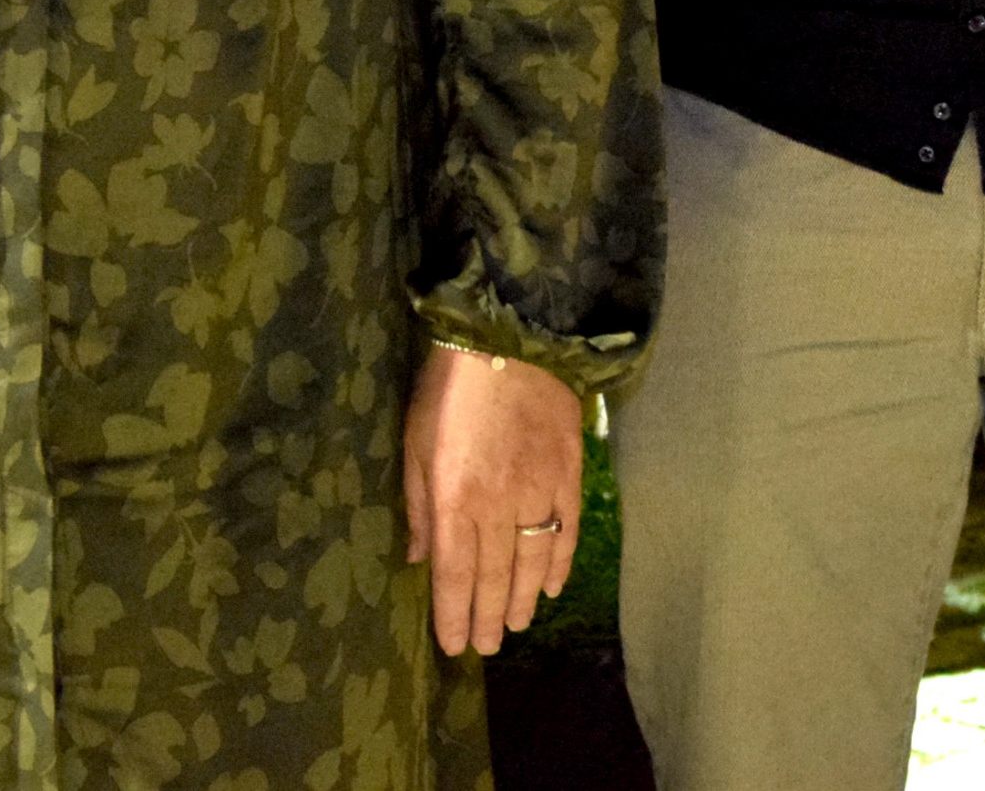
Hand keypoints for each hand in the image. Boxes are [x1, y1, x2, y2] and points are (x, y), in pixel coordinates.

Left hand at [401, 342, 583, 656]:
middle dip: (489, 617)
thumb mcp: (415, 442)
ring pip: (532, 562)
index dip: (454, 614)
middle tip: (489, 647)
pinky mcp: (569, 474)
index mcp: (455, 499)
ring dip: (523, 599)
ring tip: (517, 625)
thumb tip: (419, 557)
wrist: (509, 338)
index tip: (455, 646)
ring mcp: (539, 492)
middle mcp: (499, 506)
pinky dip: (560, 563)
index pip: (455, 574)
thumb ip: (419, 504)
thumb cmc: (450, 389)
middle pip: (494, 577)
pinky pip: (567, 532)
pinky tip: (553, 586)